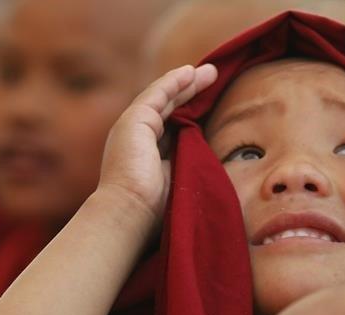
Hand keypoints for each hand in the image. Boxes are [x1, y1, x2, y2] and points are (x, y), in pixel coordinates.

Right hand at [97, 63, 217, 221]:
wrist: (130, 213)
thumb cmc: (156, 209)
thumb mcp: (179, 179)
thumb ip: (190, 162)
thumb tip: (214, 155)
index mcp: (147, 156)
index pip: (172, 126)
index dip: (191, 112)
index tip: (212, 103)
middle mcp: (137, 139)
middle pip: (169, 108)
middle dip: (191, 92)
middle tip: (213, 77)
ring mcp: (132, 128)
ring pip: (163, 97)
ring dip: (187, 82)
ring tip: (210, 72)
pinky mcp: (133, 121)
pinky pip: (157, 94)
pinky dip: (173, 82)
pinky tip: (190, 72)